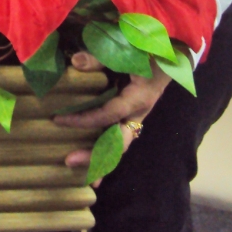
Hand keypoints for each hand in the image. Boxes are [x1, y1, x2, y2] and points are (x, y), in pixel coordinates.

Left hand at [52, 52, 171, 184]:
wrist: (172, 54)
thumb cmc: (148, 51)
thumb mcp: (127, 52)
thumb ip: (100, 57)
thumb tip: (74, 62)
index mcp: (138, 99)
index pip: (108, 115)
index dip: (84, 120)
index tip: (59, 120)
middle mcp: (138, 114)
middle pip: (118, 144)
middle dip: (95, 156)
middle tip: (69, 161)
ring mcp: (137, 118)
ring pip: (120, 146)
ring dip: (103, 162)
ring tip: (86, 180)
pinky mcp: (133, 116)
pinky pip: (120, 139)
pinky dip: (109, 154)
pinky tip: (97, 168)